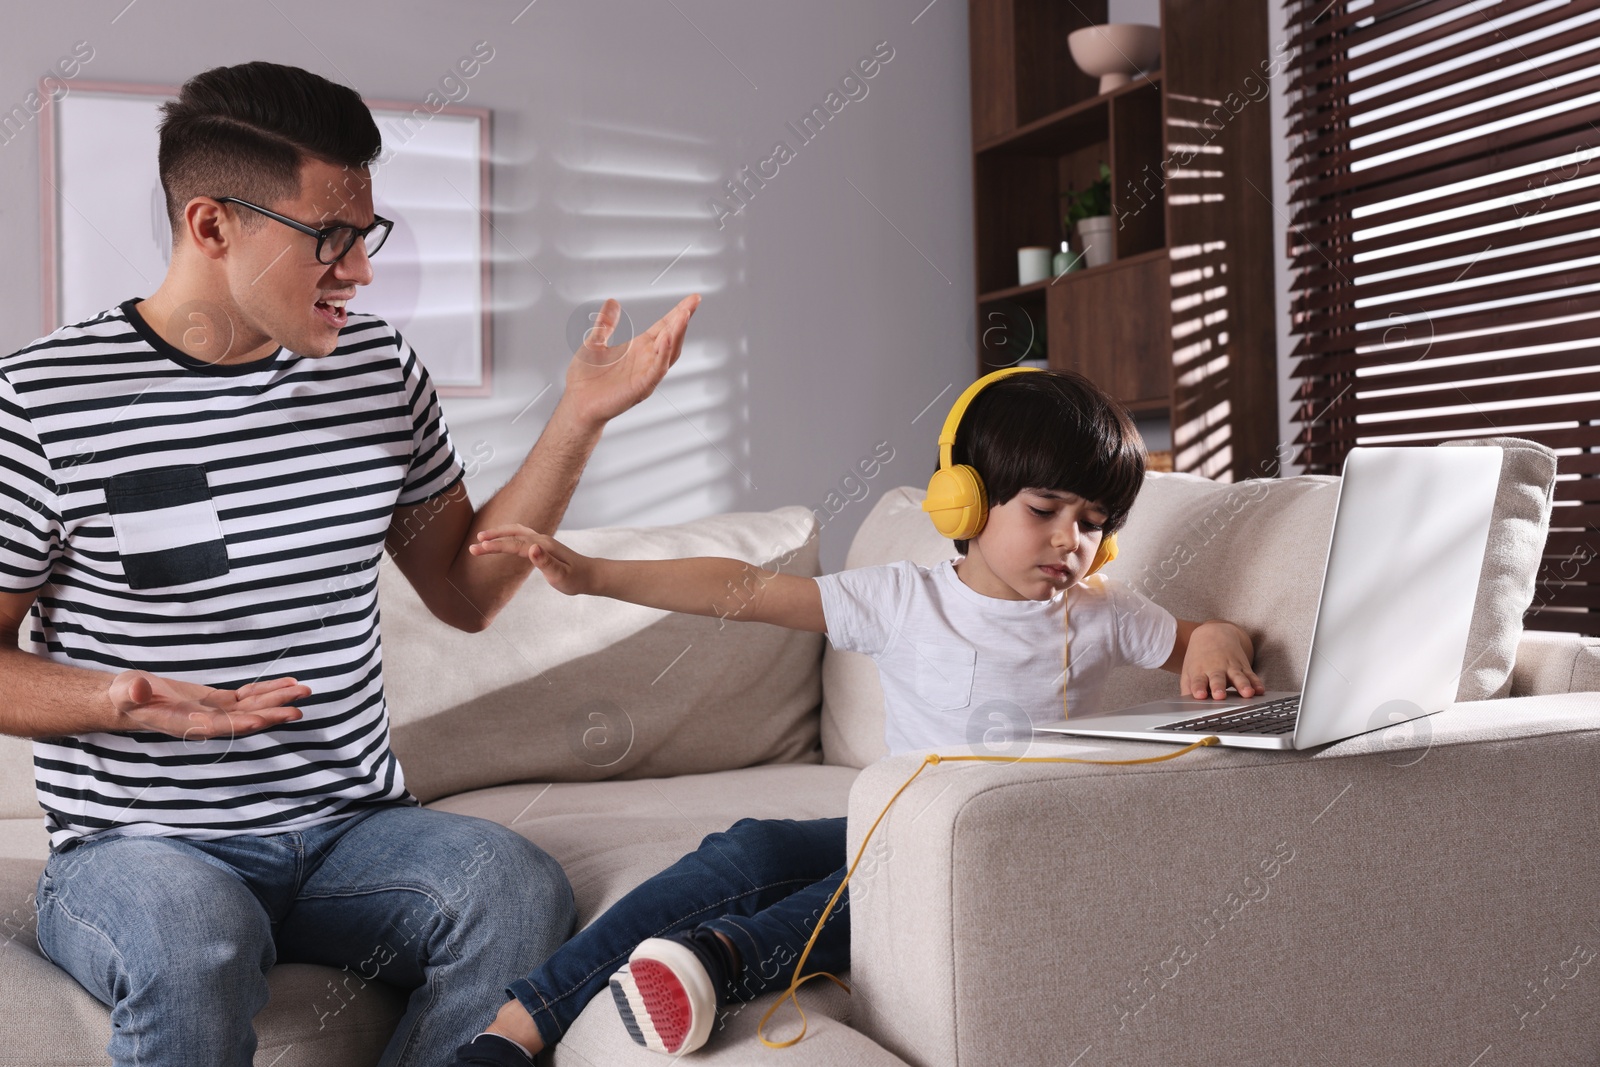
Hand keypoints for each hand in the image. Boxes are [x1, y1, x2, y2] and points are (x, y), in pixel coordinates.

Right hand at [109, 671, 307, 739]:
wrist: (125, 701)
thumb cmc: (123, 698)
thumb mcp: (124, 692)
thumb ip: (132, 692)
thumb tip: (139, 688)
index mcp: (185, 724)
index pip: (218, 727)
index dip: (240, 723)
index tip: (262, 720)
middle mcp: (204, 722)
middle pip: (243, 719)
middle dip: (270, 713)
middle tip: (299, 707)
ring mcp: (213, 712)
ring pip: (251, 707)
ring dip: (276, 700)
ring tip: (303, 690)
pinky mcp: (216, 701)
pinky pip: (246, 697)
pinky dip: (265, 690)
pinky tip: (286, 684)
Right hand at [471, 525, 596, 595]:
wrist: (590, 575)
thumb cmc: (576, 578)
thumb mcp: (561, 575)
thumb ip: (546, 562)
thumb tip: (532, 548)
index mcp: (543, 546)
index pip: (514, 544)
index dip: (495, 546)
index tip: (478, 548)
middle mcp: (541, 540)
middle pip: (512, 533)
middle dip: (493, 537)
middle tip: (474, 543)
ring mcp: (542, 541)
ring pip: (516, 531)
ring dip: (499, 533)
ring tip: (482, 538)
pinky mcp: (542, 546)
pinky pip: (521, 535)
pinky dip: (508, 535)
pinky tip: (502, 540)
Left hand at [561, 293, 700, 426]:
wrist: (577, 403)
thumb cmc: (586, 379)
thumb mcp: (595, 342)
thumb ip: (605, 323)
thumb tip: (612, 302)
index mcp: (639, 348)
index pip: (665, 326)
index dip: (678, 312)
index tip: (692, 299)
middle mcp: (647, 360)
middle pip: (672, 337)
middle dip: (683, 319)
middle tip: (694, 302)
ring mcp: (646, 374)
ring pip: (669, 353)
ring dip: (678, 334)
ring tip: (684, 315)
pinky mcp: (641, 387)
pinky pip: (657, 370)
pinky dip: (663, 354)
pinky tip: (666, 338)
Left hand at [1180, 621, 1263, 699]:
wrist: (1214, 634)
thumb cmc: (1199, 659)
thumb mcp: (1189, 671)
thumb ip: (1188, 688)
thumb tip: (1185, 706)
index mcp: (1200, 672)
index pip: (1198, 681)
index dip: (1198, 688)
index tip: (1199, 695)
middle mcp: (1216, 669)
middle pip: (1217, 679)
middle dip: (1218, 687)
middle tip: (1219, 695)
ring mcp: (1231, 668)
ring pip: (1238, 678)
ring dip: (1243, 685)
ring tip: (1247, 693)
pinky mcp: (1243, 666)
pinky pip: (1251, 676)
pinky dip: (1257, 683)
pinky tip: (1260, 690)